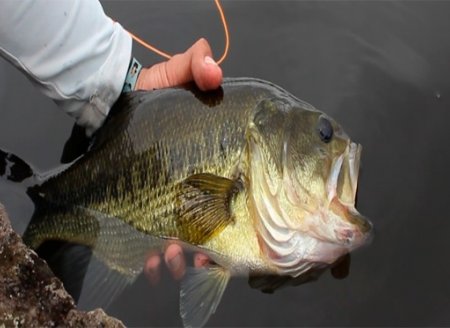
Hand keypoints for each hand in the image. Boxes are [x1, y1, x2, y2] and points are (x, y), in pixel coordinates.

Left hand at [137, 38, 220, 282]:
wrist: (110, 102)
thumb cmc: (148, 93)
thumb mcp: (175, 75)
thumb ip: (196, 66)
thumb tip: (213, 70)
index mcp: (204, 165)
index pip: (224, 198)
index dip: (228, 222)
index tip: (224, 239)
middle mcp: (187, 188)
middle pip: (202, 230)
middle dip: (201, 250)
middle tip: (194, 257)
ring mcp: (161, 201)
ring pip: (175, 244)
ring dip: (176, 260)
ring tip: (169, 260)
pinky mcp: (134, 208)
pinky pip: (144, 245)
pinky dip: (149, 261)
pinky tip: (147, 265)